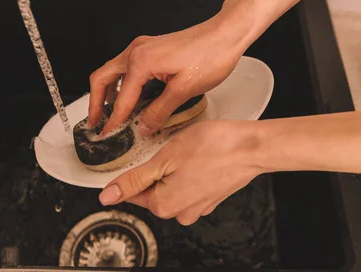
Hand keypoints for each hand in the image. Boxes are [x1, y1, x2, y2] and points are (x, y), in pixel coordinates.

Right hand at [89, 2, 256, 135]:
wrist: (226, 34)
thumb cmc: (210, 55)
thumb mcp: (184, 90)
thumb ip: (159, 110)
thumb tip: (143, 126)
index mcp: (141, 62)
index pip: (121, 99)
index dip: (113, 120)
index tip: (107, 134)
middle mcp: (136, 51)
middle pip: (102, 78)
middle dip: (96, 103)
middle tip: (96, 123)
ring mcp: (142, 47)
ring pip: (112, 71)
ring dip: (107, 92)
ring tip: (109, 113)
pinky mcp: (151, 48)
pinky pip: (126, 67)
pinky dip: (121, 84)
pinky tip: (129, 97)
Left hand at [97, 120, 263, 225]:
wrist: (252, 147)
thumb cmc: (214, 148)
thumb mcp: (165, 158)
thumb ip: (134, 179)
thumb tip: (108, 195)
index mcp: (164, 205)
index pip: (132, 192)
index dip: (133, 170)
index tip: (144, 155)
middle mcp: (181, 213)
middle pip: (152, 190)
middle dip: (156, 168)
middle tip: (169, 147)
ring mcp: (198, 207)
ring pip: (172, 186)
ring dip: (174, 169)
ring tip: (187, 150)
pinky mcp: (210, 198)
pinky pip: (190, 185)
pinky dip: (190, 171)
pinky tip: (198, 156)